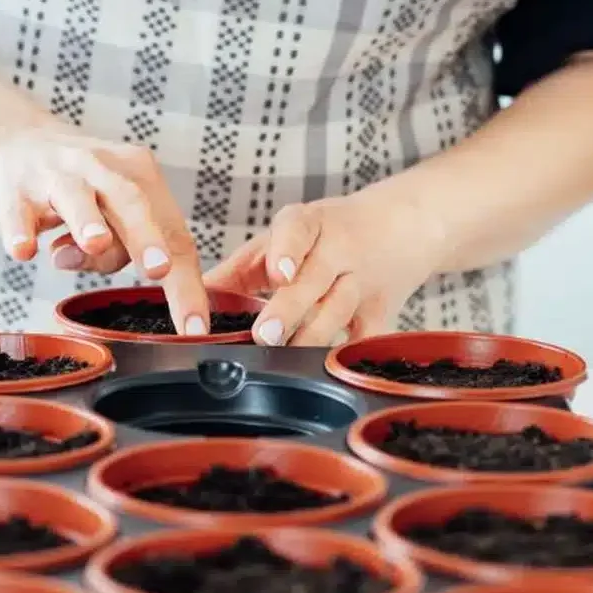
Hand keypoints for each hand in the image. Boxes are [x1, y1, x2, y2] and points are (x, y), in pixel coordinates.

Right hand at [0, 120, 212, 333]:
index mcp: (138, 177)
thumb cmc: (78, 188)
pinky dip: (21, 231)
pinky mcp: (15, 189)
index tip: (194, 328)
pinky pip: (19, 213)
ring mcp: (57, 176)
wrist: (14, 142)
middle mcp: (102, 169)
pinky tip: (25, 251)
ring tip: (95, 244)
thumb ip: (116, 247)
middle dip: (147, 238)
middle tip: (160, 270)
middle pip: (132, 203)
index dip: (185, 283)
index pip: (172, 233)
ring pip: (77, 198)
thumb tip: (97, 261)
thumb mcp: (108, 213)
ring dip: (88, 222)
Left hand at [204, 184, 449, 346]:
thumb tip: (189, 297)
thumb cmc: (330, 233)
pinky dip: (349, 354)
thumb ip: (239, 268)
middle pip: (314, 279)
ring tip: (285, 357)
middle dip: (288, 308)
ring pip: (338, 311)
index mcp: (308, 224)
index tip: (276, 273)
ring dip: (312, 336)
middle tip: (263, 334)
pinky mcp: (381, 310)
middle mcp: (337, 250)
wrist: (404, 223)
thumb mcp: (285, 237)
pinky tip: (330, 369)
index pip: (296, 231)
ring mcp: (362, 281)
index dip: (286, 251)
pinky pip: (366, 337)